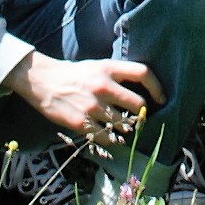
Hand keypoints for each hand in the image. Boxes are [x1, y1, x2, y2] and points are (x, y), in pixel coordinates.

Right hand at [16, 53, 152, 139]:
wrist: (42, 80)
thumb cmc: (74, 74)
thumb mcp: (97, 66)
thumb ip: (116, 76)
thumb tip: (142, 90)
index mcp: (108, 68)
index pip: (143, 73)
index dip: (157, 87)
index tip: (161, 98)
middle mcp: (103, 86)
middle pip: (137, 104)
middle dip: (141, 114)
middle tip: (140, 119)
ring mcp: (92, 106)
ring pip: (123, 124)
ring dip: (125, 128)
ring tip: (122, 128)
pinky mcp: (81, 122)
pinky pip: (105, 137)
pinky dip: (109, 138)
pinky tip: (107, 135)